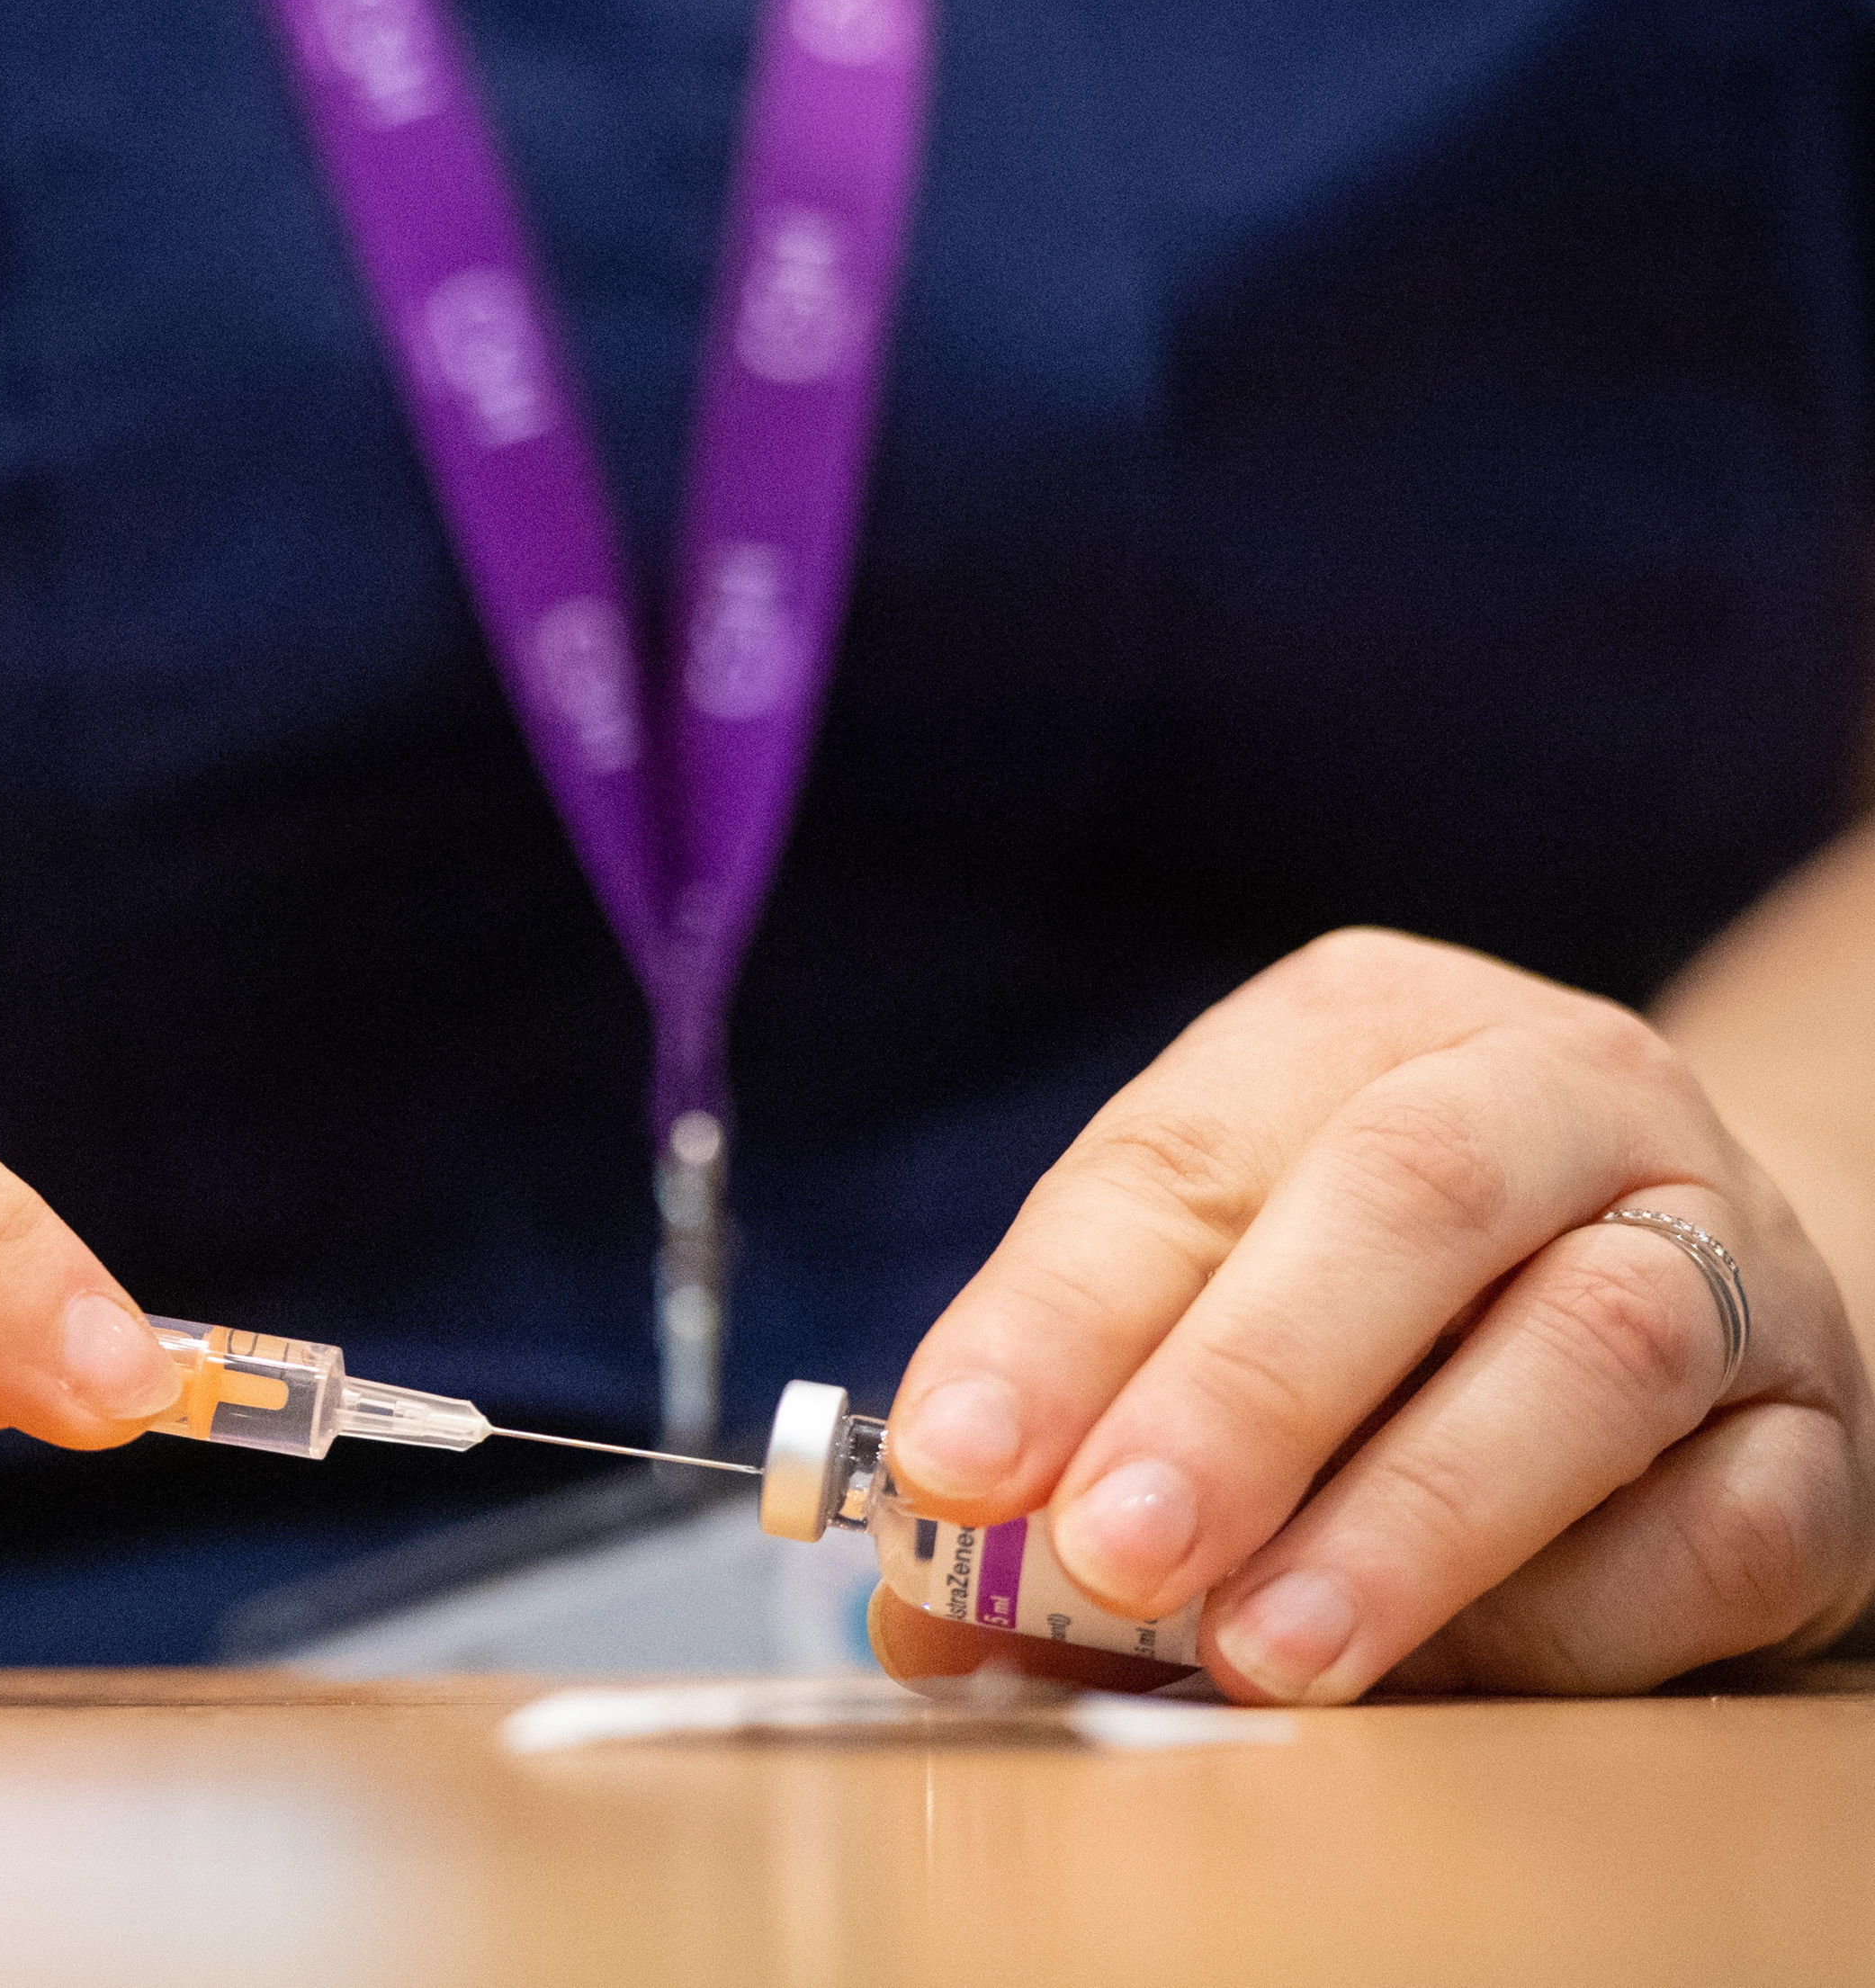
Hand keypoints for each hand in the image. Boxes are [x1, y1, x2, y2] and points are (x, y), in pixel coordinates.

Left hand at [875, 928, 1874, 1701]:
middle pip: (1406, 1201)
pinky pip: (1722, 1527)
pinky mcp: (1818, 1432)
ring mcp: (1721, 1253)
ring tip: (1262, 1652)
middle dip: (1240, 1390)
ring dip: (1406, 1518)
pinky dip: (1570, 1622)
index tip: (954, 1461)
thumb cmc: (1379, 1304)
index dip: (1056, 1315)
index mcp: (1354, 1032)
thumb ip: (1073, 1435)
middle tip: (1110, 1551)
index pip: (1180, 1154)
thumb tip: (929, 1613)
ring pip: (1591, 1352)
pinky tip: (1441, 1683)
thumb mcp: (1205, 1304)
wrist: (1685, 1296)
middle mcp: (1556, 1096)